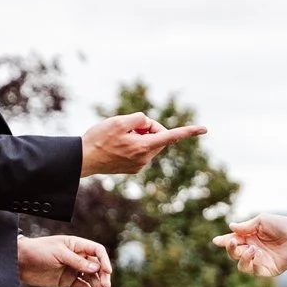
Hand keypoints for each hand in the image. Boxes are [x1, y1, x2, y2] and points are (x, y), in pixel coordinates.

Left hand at [18, 234, 112, 286]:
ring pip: (91, 278)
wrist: (19, 262)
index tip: (107, 271)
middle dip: (103, 276)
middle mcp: (77, 257)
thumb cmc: (38, 251)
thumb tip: (96, 268)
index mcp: (76, 245)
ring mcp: (73, 269)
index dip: (104, 261)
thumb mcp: (58, 254)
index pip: (97, 251)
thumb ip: (77, 261)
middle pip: (97, 266)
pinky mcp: (66, 280)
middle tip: (106, 286)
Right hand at [81, 112, 206, 176]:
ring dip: (139, 136)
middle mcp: (145, 159)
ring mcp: (139, 165)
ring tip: (118, 138)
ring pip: (148, 143)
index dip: (188, 131)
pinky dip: (133, 144)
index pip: (171, 136)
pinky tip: (116, 146)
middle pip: (157, 136)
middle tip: (127, 126)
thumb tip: (148, 125)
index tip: (204, 129)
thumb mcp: (119, 121)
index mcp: (144, 147)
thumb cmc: (98, 139)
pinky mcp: (133, 168)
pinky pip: (140, 151)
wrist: (82, 159)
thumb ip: (139, 119)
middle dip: (147, 128)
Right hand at [214, 211, 286, 278]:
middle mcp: (253, 251)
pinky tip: (256, 255)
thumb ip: (246, 226)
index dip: (224, 242)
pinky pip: (256, 271)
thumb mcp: (261, 221)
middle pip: (235, 254)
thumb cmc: (281, 224)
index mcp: (249, 239)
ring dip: (242, 258)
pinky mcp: (269, 270)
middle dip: (231, 249)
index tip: (216, 240)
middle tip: (233, 241)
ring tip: (251, 249)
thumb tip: (230, 227)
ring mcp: (260, 261)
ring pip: (242, 266)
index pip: (233, 242)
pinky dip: (253, 264)